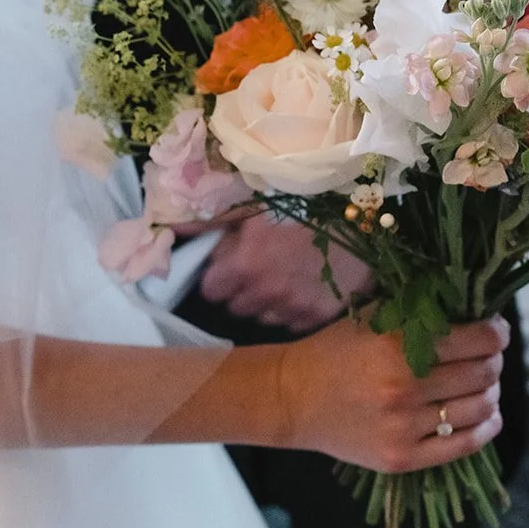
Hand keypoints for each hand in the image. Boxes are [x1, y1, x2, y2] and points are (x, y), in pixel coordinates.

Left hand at [200, 213, 372, 331]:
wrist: (359, 212)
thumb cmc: (300, 202)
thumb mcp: (251, 206)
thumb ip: (208, 223)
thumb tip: (169, 229)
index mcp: (244, 265)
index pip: (210, 292)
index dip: (218, 278)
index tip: (229, 267)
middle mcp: (266, 293)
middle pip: (235, 308)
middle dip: (241, 291)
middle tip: (258, 269)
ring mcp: (294, 308)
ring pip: (263, 319)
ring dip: (267, 303)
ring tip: (284, 276)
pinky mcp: (319, 318)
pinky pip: (292, 325)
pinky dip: (293, 311)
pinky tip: (304, 286)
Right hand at [275, 315, 508, 472]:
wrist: (293, 397)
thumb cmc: (336, 350)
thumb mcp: (373, 318)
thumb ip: (420, 311)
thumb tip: (478, 311)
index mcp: (396, 345)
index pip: (478, 340)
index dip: (496, 333)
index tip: (495, 331)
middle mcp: (403, 387)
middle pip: (483, 374)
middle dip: (493, 361)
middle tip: (486, 357)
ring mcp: (403, 426)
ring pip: (480, 409)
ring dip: (491, 393)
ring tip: (482, 385)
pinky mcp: (402, 457)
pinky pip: (464, 445)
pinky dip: (485, 428)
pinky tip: (486, 416)